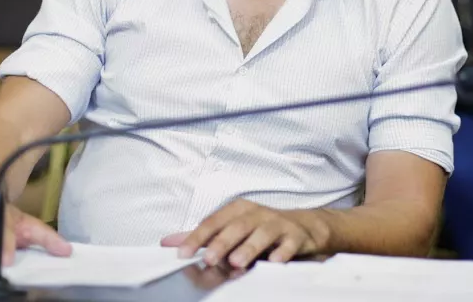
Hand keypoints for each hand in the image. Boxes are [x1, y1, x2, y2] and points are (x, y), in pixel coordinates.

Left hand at [160, 199, 328, 268]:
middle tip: (208, 258)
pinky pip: (290, 244)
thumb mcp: (231, 228)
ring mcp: (278, 224)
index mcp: (238, 210)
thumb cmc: (260, 228)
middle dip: (221, 242)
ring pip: (263, 233)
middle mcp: (257, 213)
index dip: (197, 237)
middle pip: (237, 226)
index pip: (214, 221)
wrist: (304, 227)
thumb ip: (203, 236)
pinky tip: (274, 261)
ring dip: (249, 247)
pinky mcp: (296, 236)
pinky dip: (282, 252)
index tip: (182, 253)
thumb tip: (169, 243)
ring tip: (236, 262)